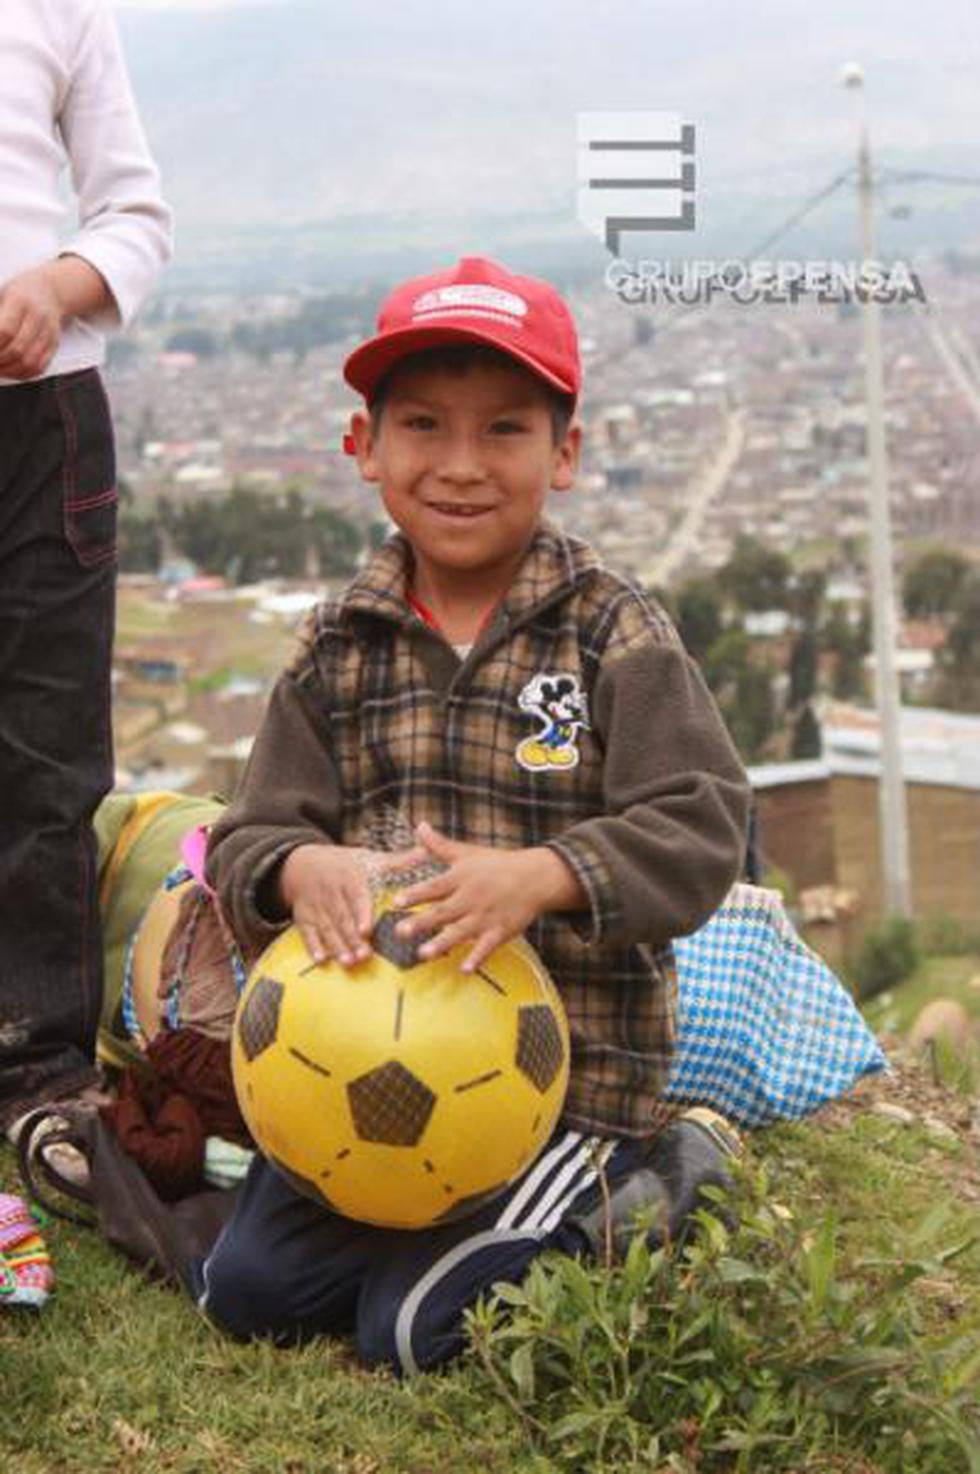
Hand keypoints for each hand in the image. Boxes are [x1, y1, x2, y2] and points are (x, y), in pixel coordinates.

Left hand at [0, 257, 113, 380]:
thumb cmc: (19, 293)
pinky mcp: (54, 345)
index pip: (5, 330)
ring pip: (29, 362)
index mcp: (20, 301)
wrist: (50, 291)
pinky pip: (39, 367)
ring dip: (9, 370)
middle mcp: (38, 318)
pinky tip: (9, 370)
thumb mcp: (0, 294)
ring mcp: (48, 333)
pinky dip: (22, 374)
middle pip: (17, 349)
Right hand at [279, 844, 406, 967]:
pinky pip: (307, 932)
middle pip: (342, 918)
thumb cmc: (344, 864)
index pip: (356, 897)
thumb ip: (398, 861)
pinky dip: (313, 946)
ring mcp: (317, 906)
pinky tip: (321, 960)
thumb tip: (426, 851)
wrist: (303, 863)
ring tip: (348, 962)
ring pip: (327, 927)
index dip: (361, 914)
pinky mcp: (304, 917)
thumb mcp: (369, 858)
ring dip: (336, 946)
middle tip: (364, 955)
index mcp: (350, 878)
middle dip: (352, 938)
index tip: (367, 930)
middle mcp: (332, 892)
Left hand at [390, 821, 584, 972]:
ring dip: (442, 943)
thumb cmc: (498, 864)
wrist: (535, 877)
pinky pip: (487, 946)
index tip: (397, 901)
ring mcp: (486, 916)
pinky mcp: (500, 931)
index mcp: (461, 878)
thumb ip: (440, 845)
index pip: (435, 886)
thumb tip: (419, 825)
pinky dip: (477, 958)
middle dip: (422, 922)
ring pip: (461, 931)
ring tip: (423, 954)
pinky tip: (464, 969)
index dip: (416, 894)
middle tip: (400, 931)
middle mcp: (471, 898)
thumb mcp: (467, 852)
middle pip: (443, 911)